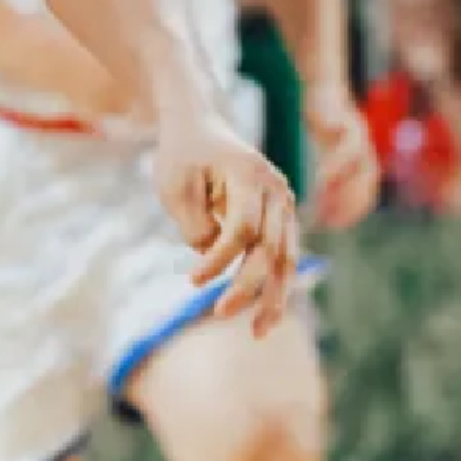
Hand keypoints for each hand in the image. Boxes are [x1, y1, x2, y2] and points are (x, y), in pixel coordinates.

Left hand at [152, 99, 296, 328]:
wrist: (199, 127)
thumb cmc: (181, 156)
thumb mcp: (174, 186)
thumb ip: (196, 225)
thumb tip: (213, 257)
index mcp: (249, 174)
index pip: (241, 228)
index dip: (218, 259)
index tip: (191, 280)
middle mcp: (275, 189)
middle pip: (269, 247)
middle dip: (248, 285)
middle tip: (220, 313)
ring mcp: (284, 203)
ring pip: (286, 258)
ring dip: (274, 297)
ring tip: (259, 332)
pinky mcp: (282, 217)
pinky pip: (283, 257)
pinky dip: (276, 287)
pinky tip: (265, 316)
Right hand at [302, 85, 378, 229]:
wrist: (323, 89)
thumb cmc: (325, 124)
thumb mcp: (328, 150)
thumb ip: (329, 174)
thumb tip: (319, 203)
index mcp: (364, 157)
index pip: (367, 190)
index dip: (355, 210)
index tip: (336, 225)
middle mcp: (366, 147)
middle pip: (367, 179)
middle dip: (351, 202)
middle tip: (330, 219)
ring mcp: (357, 132)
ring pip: (359, 162)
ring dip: (344, 184)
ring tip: (324, 200)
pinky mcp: (344, 119)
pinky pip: (344, 144)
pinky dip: (336, 162)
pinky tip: (321, 175)